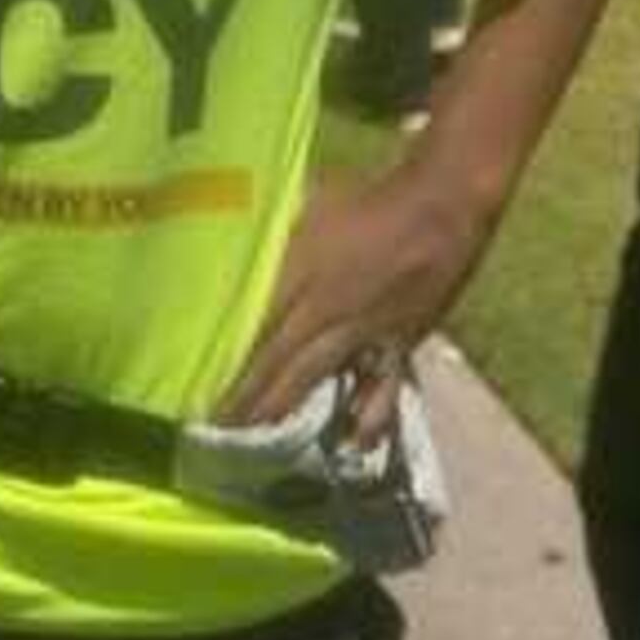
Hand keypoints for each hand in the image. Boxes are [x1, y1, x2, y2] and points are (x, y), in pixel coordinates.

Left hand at [221, 170, 487, 435]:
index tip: (197, 383)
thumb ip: (272, 228)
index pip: (251, 328)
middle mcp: (326, 309)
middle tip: (214, 425)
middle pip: (275, 363)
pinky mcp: (398, 342)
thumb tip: (229, 237)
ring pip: (313, 377)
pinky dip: (367, 415)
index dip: (224, 361)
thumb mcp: (308, 200)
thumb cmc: (368, 198)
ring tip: (253, 433)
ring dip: (281, 407)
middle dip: (242, 398)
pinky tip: (354, 441)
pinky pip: (380, 385)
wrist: (442, 205)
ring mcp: (363, 331)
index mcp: (300, 271)